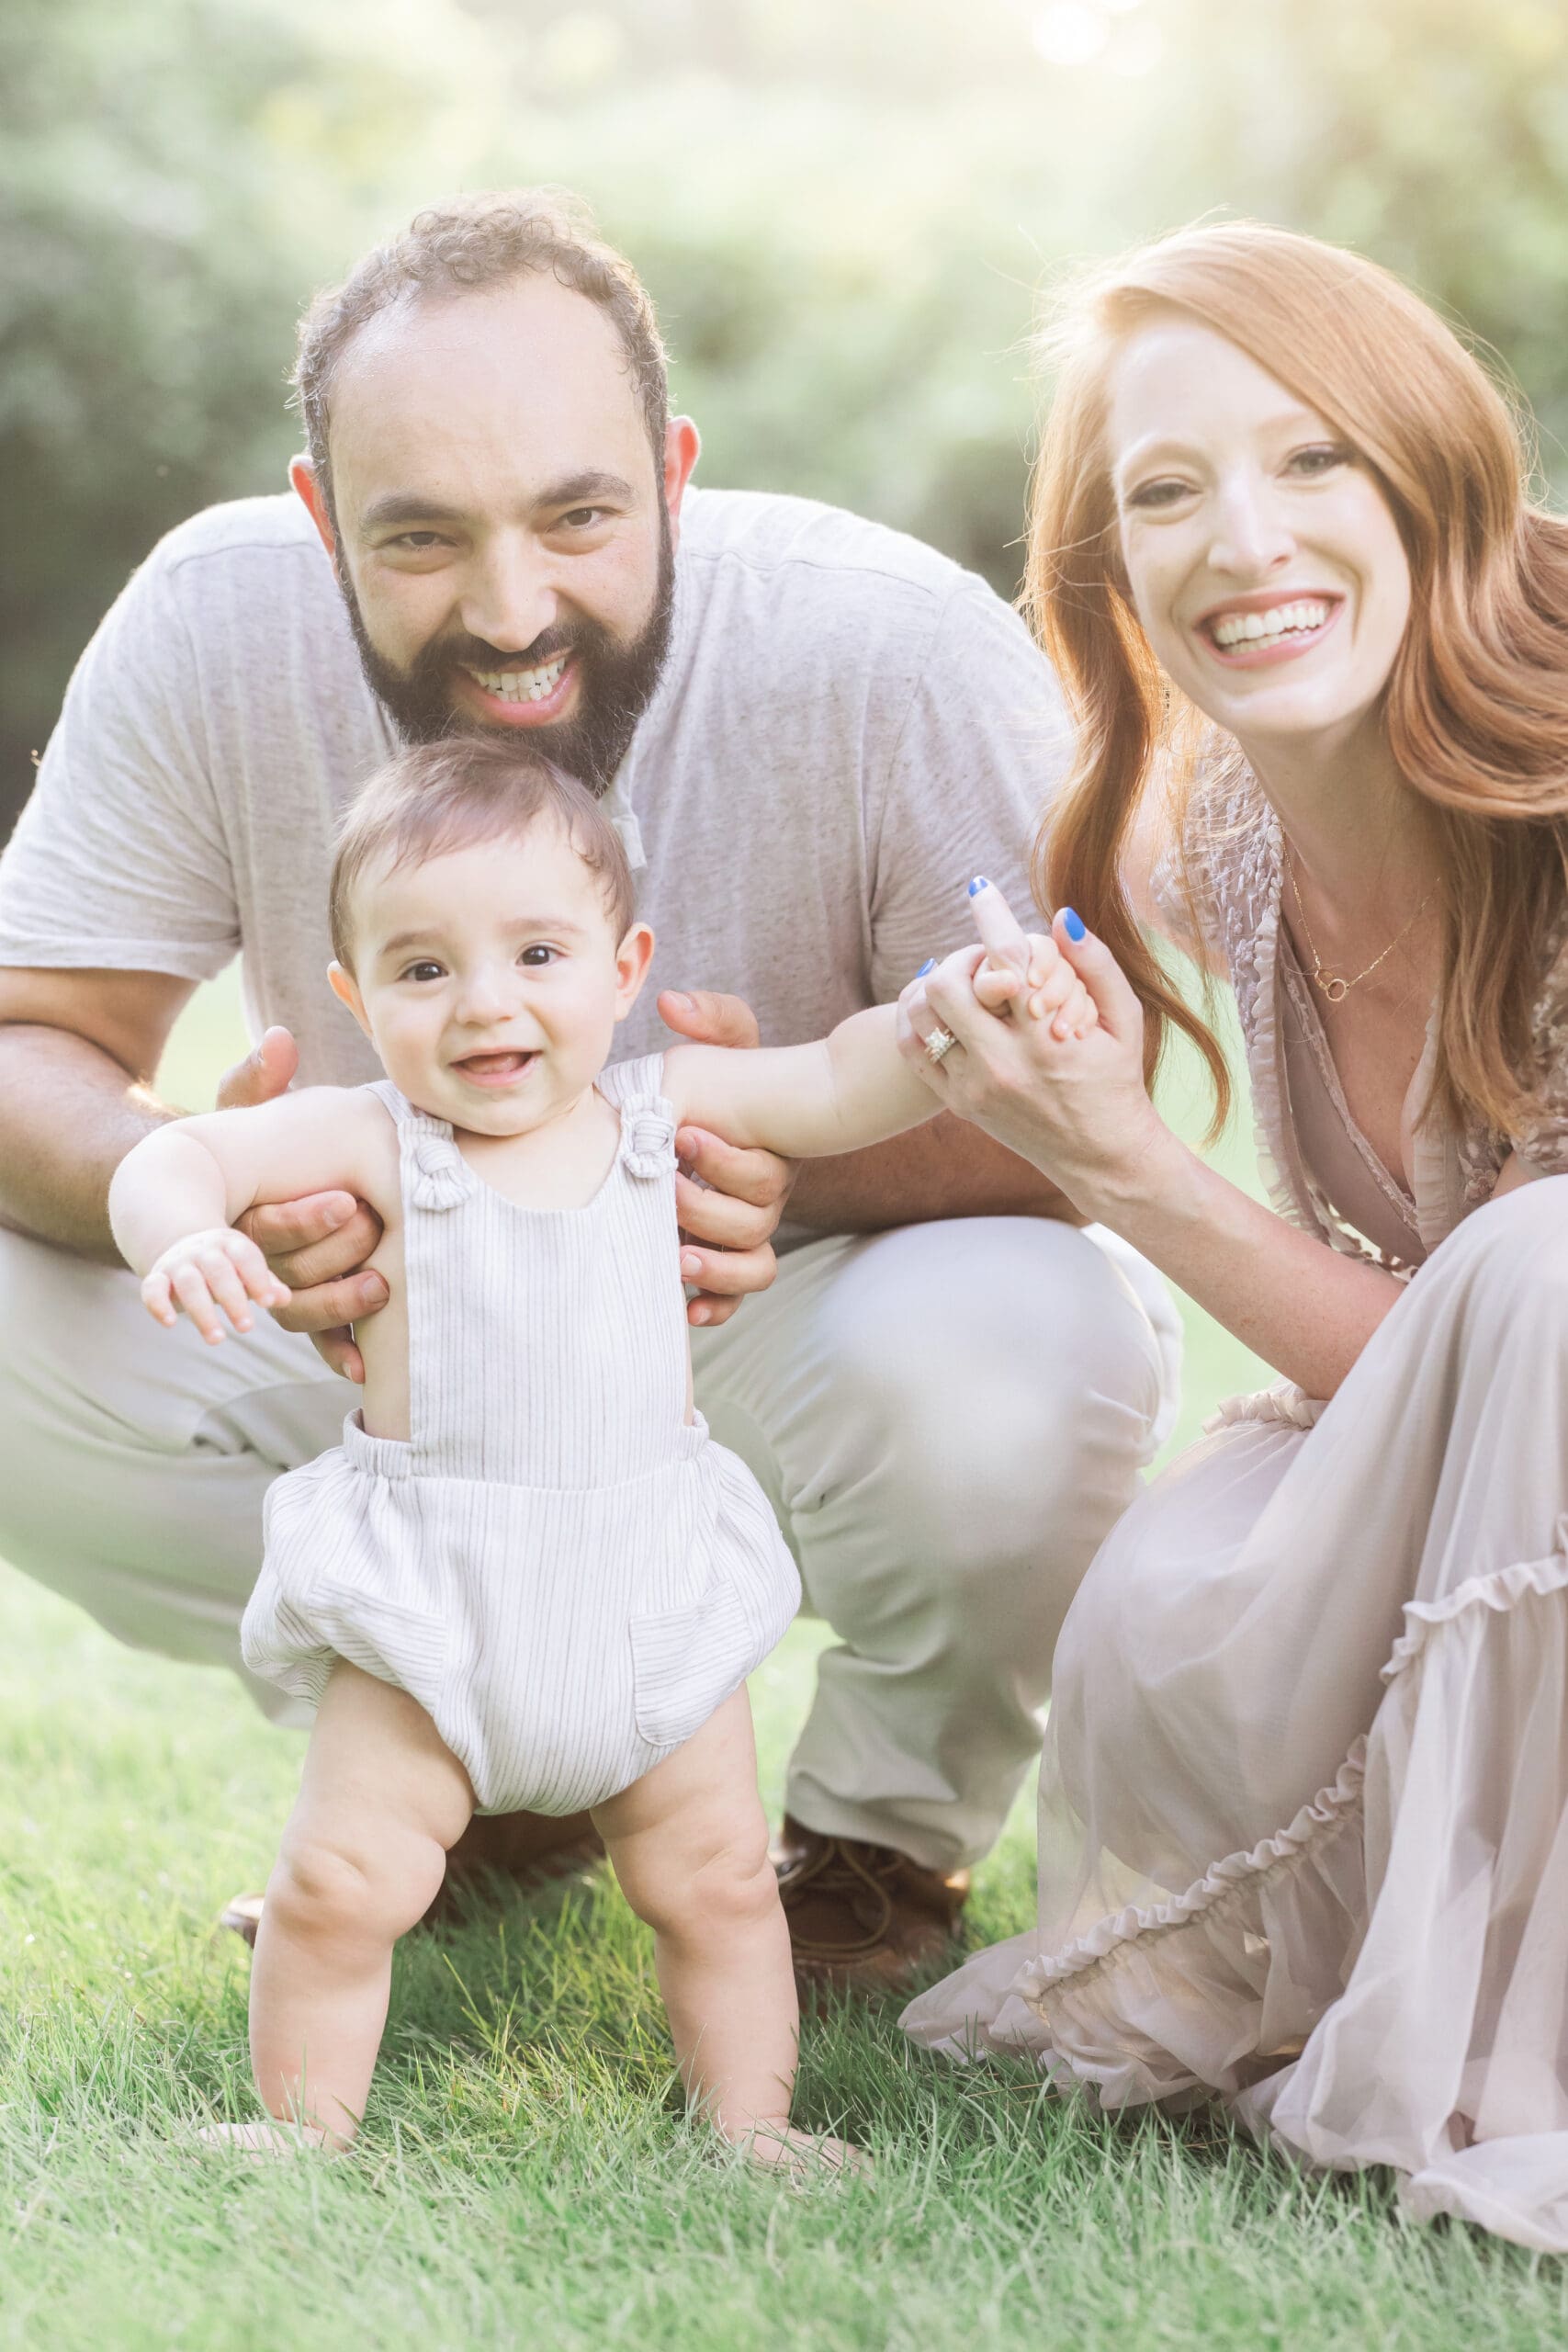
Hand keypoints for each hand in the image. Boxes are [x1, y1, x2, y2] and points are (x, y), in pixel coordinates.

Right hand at [142, 1227, 289, 1345]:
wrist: (184, 1245)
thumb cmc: (228, 1266)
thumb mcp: (248, 1270)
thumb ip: (266, 1284)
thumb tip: (284, 1298)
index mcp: (230, 1244)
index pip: (245, 1255)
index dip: (256, 1277)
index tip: (267, 1302)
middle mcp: (203, 1251)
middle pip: (217, 1270)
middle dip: (232, 1299)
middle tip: (247, 1327)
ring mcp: (178, 1263)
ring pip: (188, 1284)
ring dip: (201, 1312)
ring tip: (217, 1339)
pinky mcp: (157, 1277)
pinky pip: (152, 1288)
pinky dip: (157, 1305)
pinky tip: (170, 1324)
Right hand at [218, 1026, 385, 1380]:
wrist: (221, 1205)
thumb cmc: (249, 1153)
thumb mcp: (246, 1117)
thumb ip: (257, 1084)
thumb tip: (278, 1040)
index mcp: (240, 1216)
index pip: (267, 1227)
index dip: (304, 1218)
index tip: (348, 1200)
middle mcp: (250, 1262)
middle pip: (286, 1275)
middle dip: (331, 1258)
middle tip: (376, 1232)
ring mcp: (272, 1293)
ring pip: (299, 1314)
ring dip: (338, 1310)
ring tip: (381, 1288)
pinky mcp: (300, 1314)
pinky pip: (315, 1344)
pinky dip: (339, 1356)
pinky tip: (365, 1370)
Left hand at [658, 989, 791, 1326]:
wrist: (676, 1124)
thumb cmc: (710, 1082)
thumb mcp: (719, 1047)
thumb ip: (712, 1019)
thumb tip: (675, 1005)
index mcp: (765, 1151)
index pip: (764, 1170)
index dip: (726, 1160)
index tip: (681, 1136)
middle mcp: (763, 1197)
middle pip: (756, 1221)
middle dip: (709, 1208)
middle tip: (664, 1189)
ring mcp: (744, 1232)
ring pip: (753, 1264)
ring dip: (716, 1265)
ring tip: (677, 1257)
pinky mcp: (722, 1261)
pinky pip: (734, 1297)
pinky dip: (715, 1306)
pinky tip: (686, 1309)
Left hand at [896, 898, 1166, 1213]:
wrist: (1100, 1157)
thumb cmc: (1118, 1080)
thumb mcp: (1125, 1020)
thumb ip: (1096, 964)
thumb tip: (1060, 916)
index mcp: (1048, 1040)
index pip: (1007, 961)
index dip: (991, 917)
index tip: (980, 889)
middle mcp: (1004, 1065)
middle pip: (948, 983)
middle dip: (963, 957)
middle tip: (984, 957)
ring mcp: (975, 1087)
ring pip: (923, 1014)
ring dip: (938, 985)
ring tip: (964, 981)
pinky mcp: (958, 1104)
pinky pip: (913, 1049)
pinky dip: (917, 1018)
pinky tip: (938, 1006)